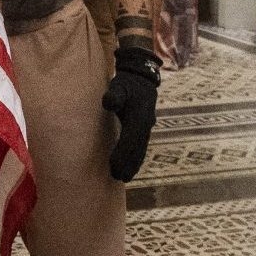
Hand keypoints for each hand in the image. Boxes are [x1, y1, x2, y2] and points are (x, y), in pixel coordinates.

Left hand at [102, 47, 159, 180]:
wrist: (141, 77)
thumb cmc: (127, 83)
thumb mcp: (119, 85)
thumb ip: (114, 95)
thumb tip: (108, 102)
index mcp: (139, 117)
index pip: (130, 140)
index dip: (122, 155)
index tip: (114, 168)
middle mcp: (145, 124)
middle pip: (137, 149)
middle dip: (129, 165)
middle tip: (119, 178)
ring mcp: (147, 127)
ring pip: (141, 149)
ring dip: (134, 164)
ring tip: (125, 178)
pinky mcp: (144, 128)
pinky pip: (141, 146)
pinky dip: (137, 157)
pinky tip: (131, 166)